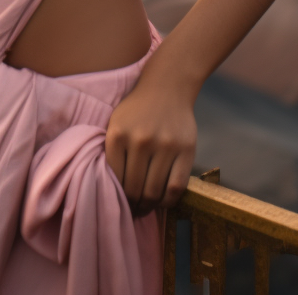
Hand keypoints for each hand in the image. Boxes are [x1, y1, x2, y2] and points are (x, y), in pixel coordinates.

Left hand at [104, 73, 196, 217]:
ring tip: (146, 207)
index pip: (114, 178)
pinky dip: (168, 201)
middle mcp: (140, 140)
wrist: (168, 87)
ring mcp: (165, 145)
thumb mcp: (117, 123)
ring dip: (149, 206)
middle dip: (133, 205)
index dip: (116, 196)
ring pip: (154, 191)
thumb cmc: (138, 110)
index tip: (119, 202)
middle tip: (134, 210)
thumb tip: (111, 189)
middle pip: (134, 189)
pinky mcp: (185, 150)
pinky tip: (163, 201)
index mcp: (118, 134)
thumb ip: (113, 152)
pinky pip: (176, 187)